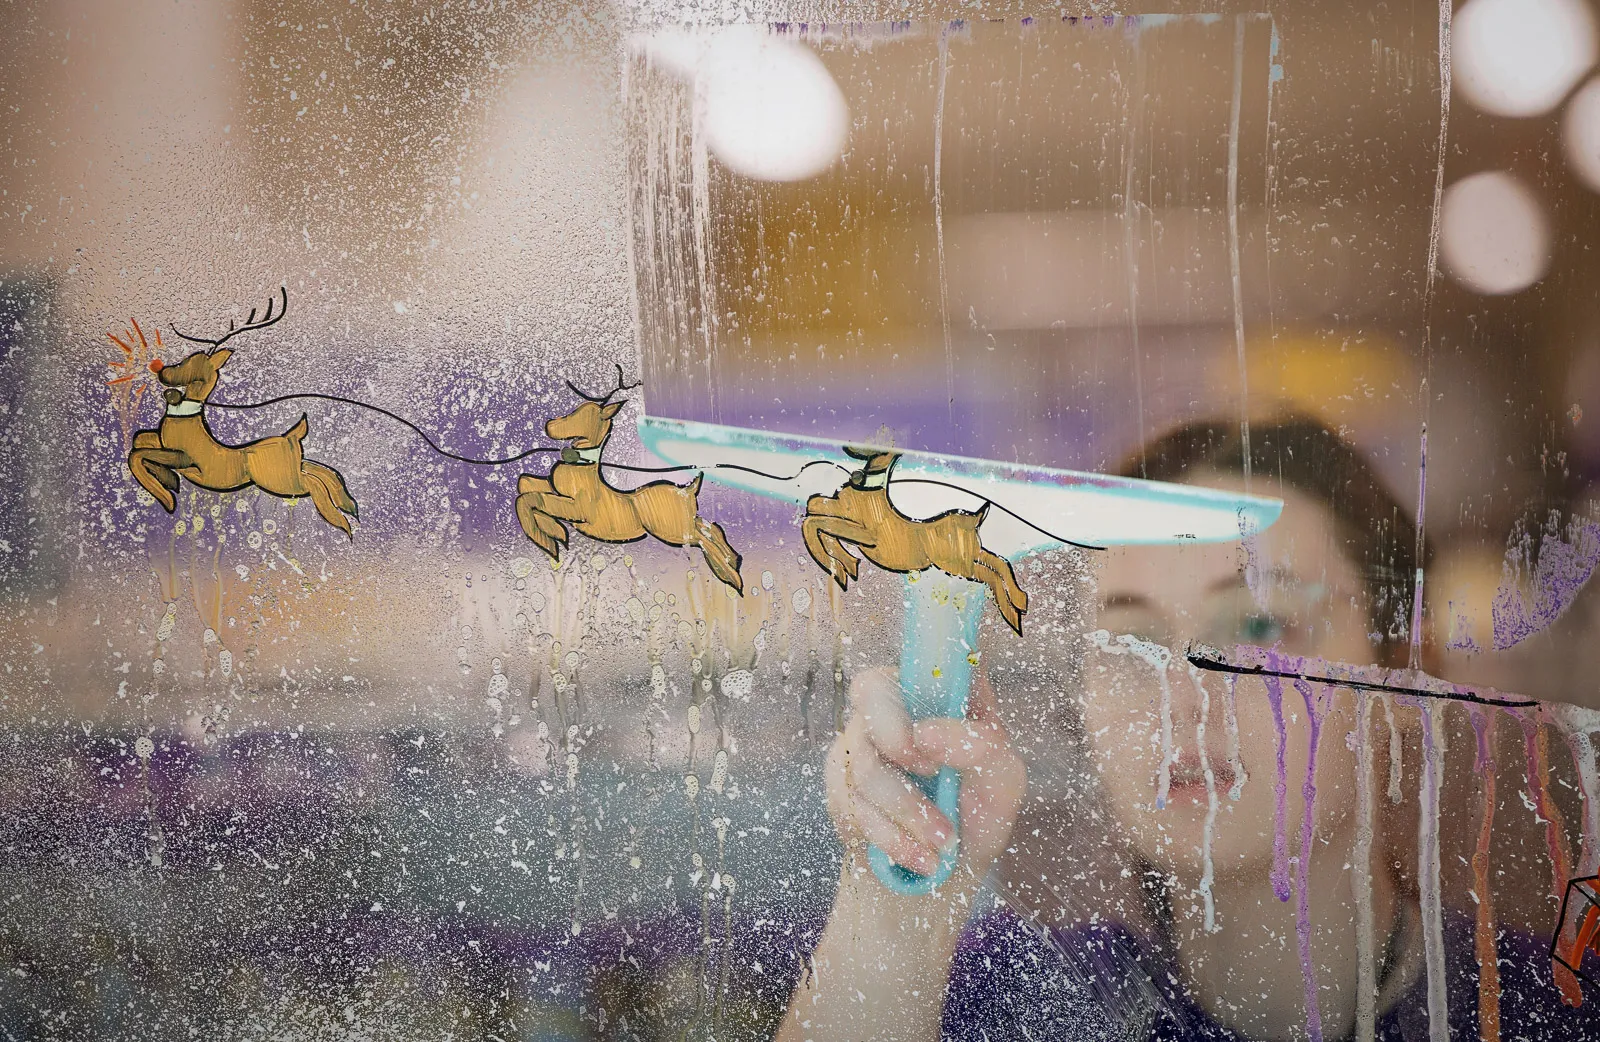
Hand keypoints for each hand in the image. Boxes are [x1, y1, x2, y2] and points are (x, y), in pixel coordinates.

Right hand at [825, 666, 1025, 889]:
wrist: (946, 871)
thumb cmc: (978, 809)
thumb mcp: (1003, 778)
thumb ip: (979, 744)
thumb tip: (924, 733)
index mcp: (932, 691)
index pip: (914, 653)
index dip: (918, 686)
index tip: (937, 737)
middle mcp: (889, 707)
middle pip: (870, 693)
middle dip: (903, 744)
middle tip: (934, 777)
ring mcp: (858, 743)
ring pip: (866, 764)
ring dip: (910, 812)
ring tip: (943, 843)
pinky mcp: (839, 786)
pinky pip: (854, 805)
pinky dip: (894, 838)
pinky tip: (920, 857)